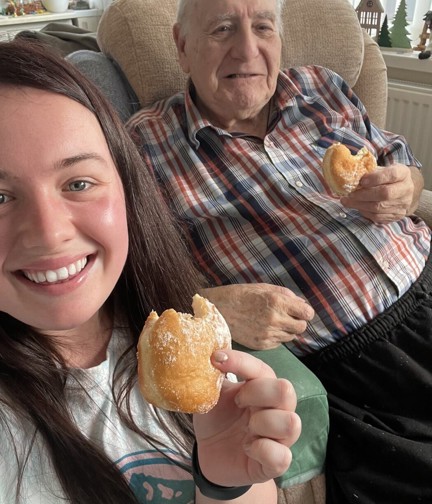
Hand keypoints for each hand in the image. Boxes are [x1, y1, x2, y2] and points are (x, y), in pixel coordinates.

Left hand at [193, 349, 300, 487]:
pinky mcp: (276, 463)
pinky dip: (262, 450)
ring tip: (245, 428)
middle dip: (258, 393)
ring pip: (290, 423)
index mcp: (261, 387)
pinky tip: (247, 448)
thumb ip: (212, 377)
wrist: (210, 453)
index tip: (215, 359)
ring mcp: (279, 436)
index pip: (262, 369)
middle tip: (237, 401)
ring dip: (262, 423)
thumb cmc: (217, 418)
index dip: (240, 362)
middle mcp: (276, 409)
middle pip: (286, 390)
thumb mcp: (210, 395)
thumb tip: (205, 356)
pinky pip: (281, 456)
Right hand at [200, 284, 313, 349]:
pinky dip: (275, 337)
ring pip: (290, 336)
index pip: (307, 313)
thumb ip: (287, 295)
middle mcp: (275, 319)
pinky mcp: (261, 345)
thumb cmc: (241, 295)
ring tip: (271, 322)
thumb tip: (303, 304)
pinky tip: (263, 328)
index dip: (304, 311)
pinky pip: (278, 343)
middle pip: (301, 327)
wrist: (218, 310)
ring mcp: (268, 334)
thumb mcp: (265, 288)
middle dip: (297, 321)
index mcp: (277, 302)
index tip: (299, 310)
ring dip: (286, 330)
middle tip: (286, 317)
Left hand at [340, 164, 422, 222]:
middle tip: (350, 194)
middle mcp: (406, 189)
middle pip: (385, 193)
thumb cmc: (386, 178)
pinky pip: (378, 217)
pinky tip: (357, 207)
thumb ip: (369, 172)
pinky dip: (364, 212)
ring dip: (360, 205)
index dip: (376, 178)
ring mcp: (403, 204)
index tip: (361, 181)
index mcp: (403, 173)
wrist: (401, 190)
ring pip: (379, 207)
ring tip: (347, 201)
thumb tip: (352, 178)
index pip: (392, 175)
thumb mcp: (381, 169)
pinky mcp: (397, 216)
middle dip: (364, 194)